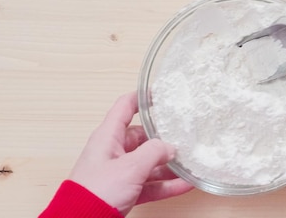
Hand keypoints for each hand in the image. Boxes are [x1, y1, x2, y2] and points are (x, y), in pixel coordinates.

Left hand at [69, 92, 193, 215]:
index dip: (142, 98)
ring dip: (169, 165)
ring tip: (189, 163)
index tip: (161, 94)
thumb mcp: (130, 167)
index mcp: (108, 137)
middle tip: (183, 137)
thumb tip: (170, 147)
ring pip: (149, 163)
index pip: (125, 107)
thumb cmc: (96, 192)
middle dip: (163, 139)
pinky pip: (150, 183)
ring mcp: (119, 172)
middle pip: (142, 137)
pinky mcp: (125, 190)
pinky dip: (166, 184)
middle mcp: (113, 151)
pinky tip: (184, 184)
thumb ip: (153, 153)